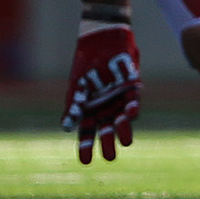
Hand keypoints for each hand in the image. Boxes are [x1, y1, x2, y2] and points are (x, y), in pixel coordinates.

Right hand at [62, 24, 140, 162]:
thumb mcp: (77, 84)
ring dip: (123, 129)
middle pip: (106, 129)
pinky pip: (133, 100)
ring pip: (122, 119)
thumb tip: (66, 128)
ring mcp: (119, 97)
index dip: (86, 147)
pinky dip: (132, 107)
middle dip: (107, 143)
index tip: (85, 162)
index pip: (87, 132)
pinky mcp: (132, 85)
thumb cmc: (85, 60)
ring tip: (126, 142)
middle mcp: (105, 106)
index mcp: (89, 108)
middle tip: (109, 158)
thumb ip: (73, 105)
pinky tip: (132, 114)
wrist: (102, 36)